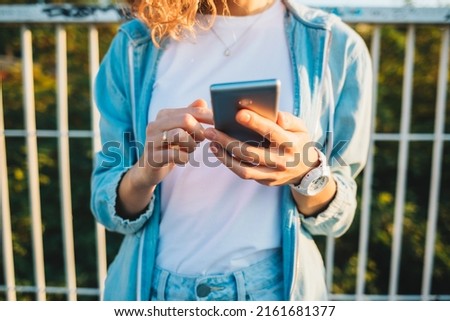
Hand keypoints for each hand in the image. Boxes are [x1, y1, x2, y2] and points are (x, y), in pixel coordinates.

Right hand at [130, 99, 212, 188]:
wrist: (149, 169)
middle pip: (185, 120)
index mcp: (164, 115)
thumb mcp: (180, 130)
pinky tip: (182, 159)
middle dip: (199, 131)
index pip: (191, 111)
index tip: (220, 122)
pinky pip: (175, 154)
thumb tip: (202, 101)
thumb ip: (190, 115)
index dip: (208, 116)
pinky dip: (184, 158)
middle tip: (201, 140)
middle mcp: (155, 125)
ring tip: (189, 150)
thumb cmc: (169, 147)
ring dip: (191, 145)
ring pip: (180, 134)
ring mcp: (152, 141)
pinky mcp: (152, 157)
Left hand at [204, 109, 318, 185]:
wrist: (307, 170)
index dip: (255, 122)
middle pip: (250, 152)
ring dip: (224, 156)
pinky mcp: (265, 181)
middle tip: (210, 130)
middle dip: (228, 141)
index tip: (238, 113)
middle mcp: (281, 161)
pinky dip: (229, 163)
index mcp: (291, 144)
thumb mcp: (301, 127)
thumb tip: (276, 116)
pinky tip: (218, 151)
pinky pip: (245, 173)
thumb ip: (289, 119)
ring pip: (244, 169)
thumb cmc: (298, 141)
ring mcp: (272, 174)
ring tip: (211, 143)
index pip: (271, 132)